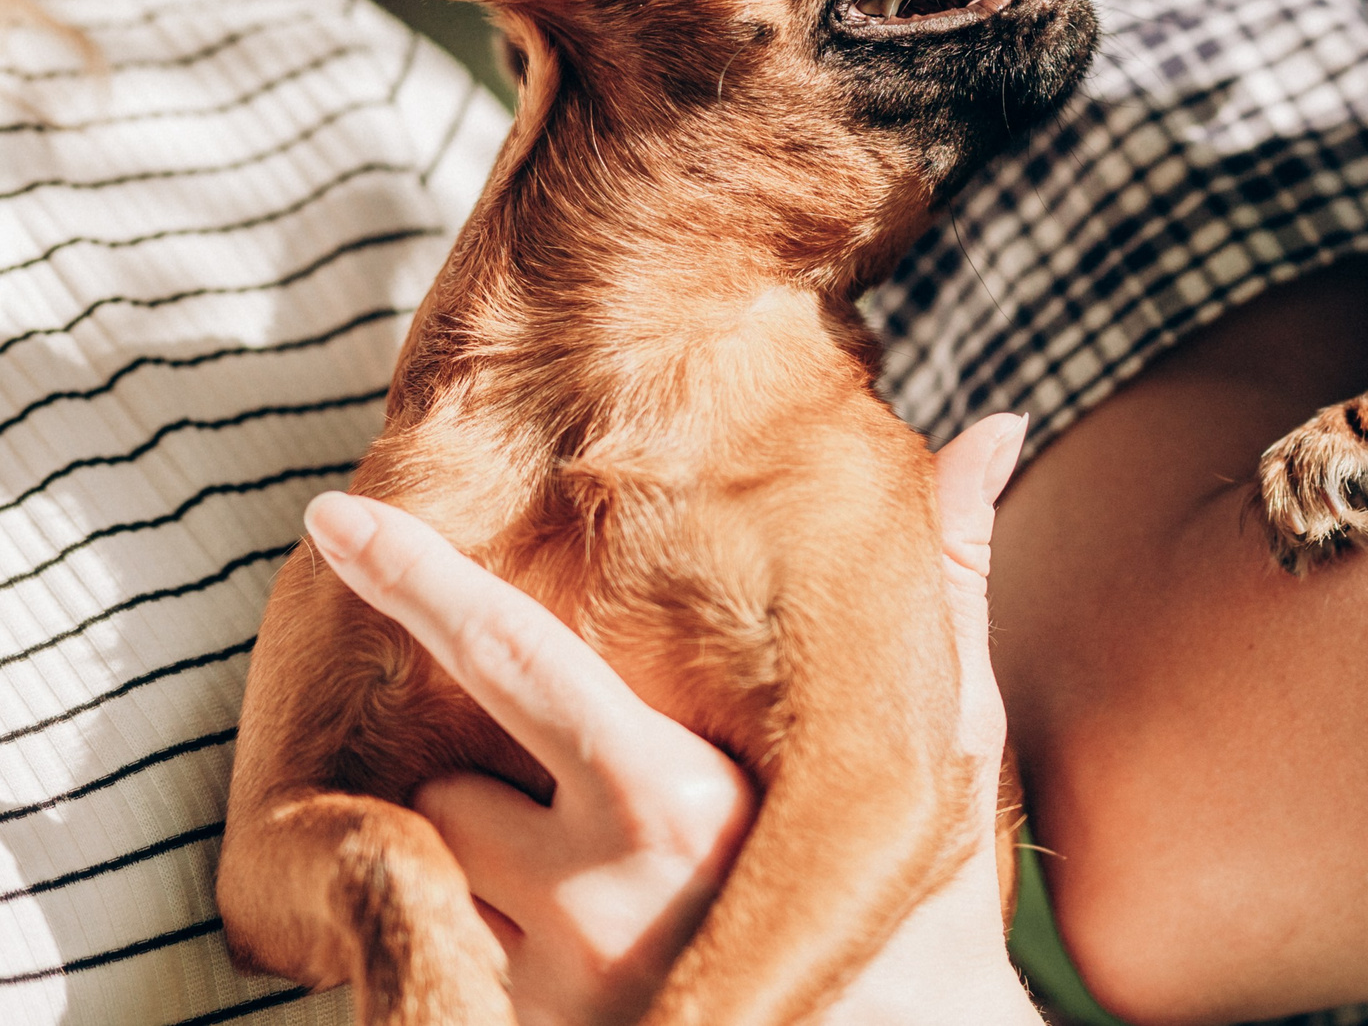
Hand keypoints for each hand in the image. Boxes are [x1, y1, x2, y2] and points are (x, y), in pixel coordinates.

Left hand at [302, 415, 1038, 1025]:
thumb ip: (947, 581)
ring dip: (493, 874)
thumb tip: (996, 431)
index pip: (510, 660)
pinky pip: (457, 961)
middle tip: (604, 815)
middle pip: (452, 781)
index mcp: (684, 796)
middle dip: (502, 789)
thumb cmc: (930, 908)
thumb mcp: (942, 744)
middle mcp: (599, 893)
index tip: (335, 518)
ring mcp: (551, 986)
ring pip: (446, 880)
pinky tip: (595, 959)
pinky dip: (496, 946)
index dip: (414, 580)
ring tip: (613, 899)